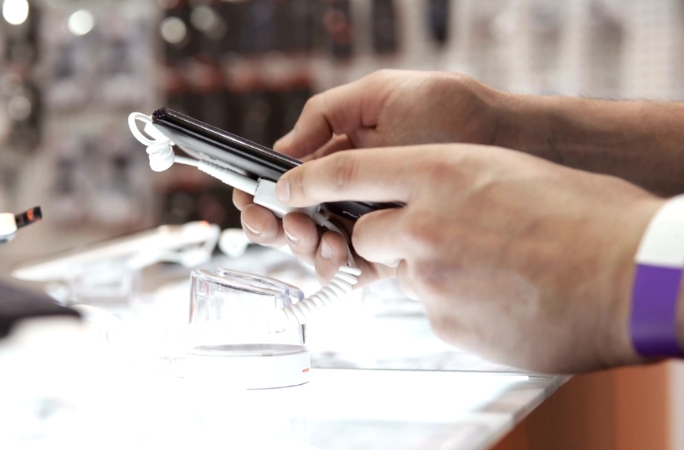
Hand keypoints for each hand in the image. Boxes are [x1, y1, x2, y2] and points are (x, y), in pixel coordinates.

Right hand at [236, 70, 511, 281]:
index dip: (262, 195)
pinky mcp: (396, 249)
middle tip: (278, 220)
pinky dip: (337, 268)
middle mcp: (350, 195)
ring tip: (311, 233)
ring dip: (301, 246)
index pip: (288, 183)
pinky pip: (355, 269)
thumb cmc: (448, 108)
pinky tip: (336, 253)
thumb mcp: (378, 94)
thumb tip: (282, 150)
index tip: (251, 200)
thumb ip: (325, 116)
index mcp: (339, 158)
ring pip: (316, 249)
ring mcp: (371, 224)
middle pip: (293, 221)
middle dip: (274, 226)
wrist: (504, 136)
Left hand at [275, 145, 661, 372]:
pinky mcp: (446, 326)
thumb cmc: (587, 217)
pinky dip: (458, 303)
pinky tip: (501, 296)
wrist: (632, 276)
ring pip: (405, 274)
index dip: (307, 180)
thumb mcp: (510, 173)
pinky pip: (435, 310)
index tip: (286, 188)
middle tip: (435, 237)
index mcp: (440, 173)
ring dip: (432, 270)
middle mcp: (423, 225)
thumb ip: (452, 184)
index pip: (346, 172)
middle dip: (387, 236)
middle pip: (366, 233)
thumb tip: (425, 199)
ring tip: (490, 267)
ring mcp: (431, 280)